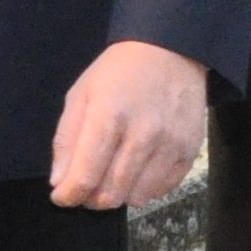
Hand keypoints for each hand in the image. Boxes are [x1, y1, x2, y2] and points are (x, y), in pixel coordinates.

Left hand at [52, 39, 207, 208]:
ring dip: (120, 194)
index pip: (85, 176)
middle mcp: (142, 134)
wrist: (170, 51)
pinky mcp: (190, 150)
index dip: (69, 195)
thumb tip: (60, 183)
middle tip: (88, 185)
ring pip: (137, 198)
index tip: (62, 196)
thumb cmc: (118, 73)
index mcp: (108, 116)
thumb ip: (67, 139)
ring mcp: (170, 144)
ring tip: (114, 175)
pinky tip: (139, 170)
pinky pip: (163, 189)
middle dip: (92, 199)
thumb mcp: (81, 94)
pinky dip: (146, 188)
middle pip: (111, 194)